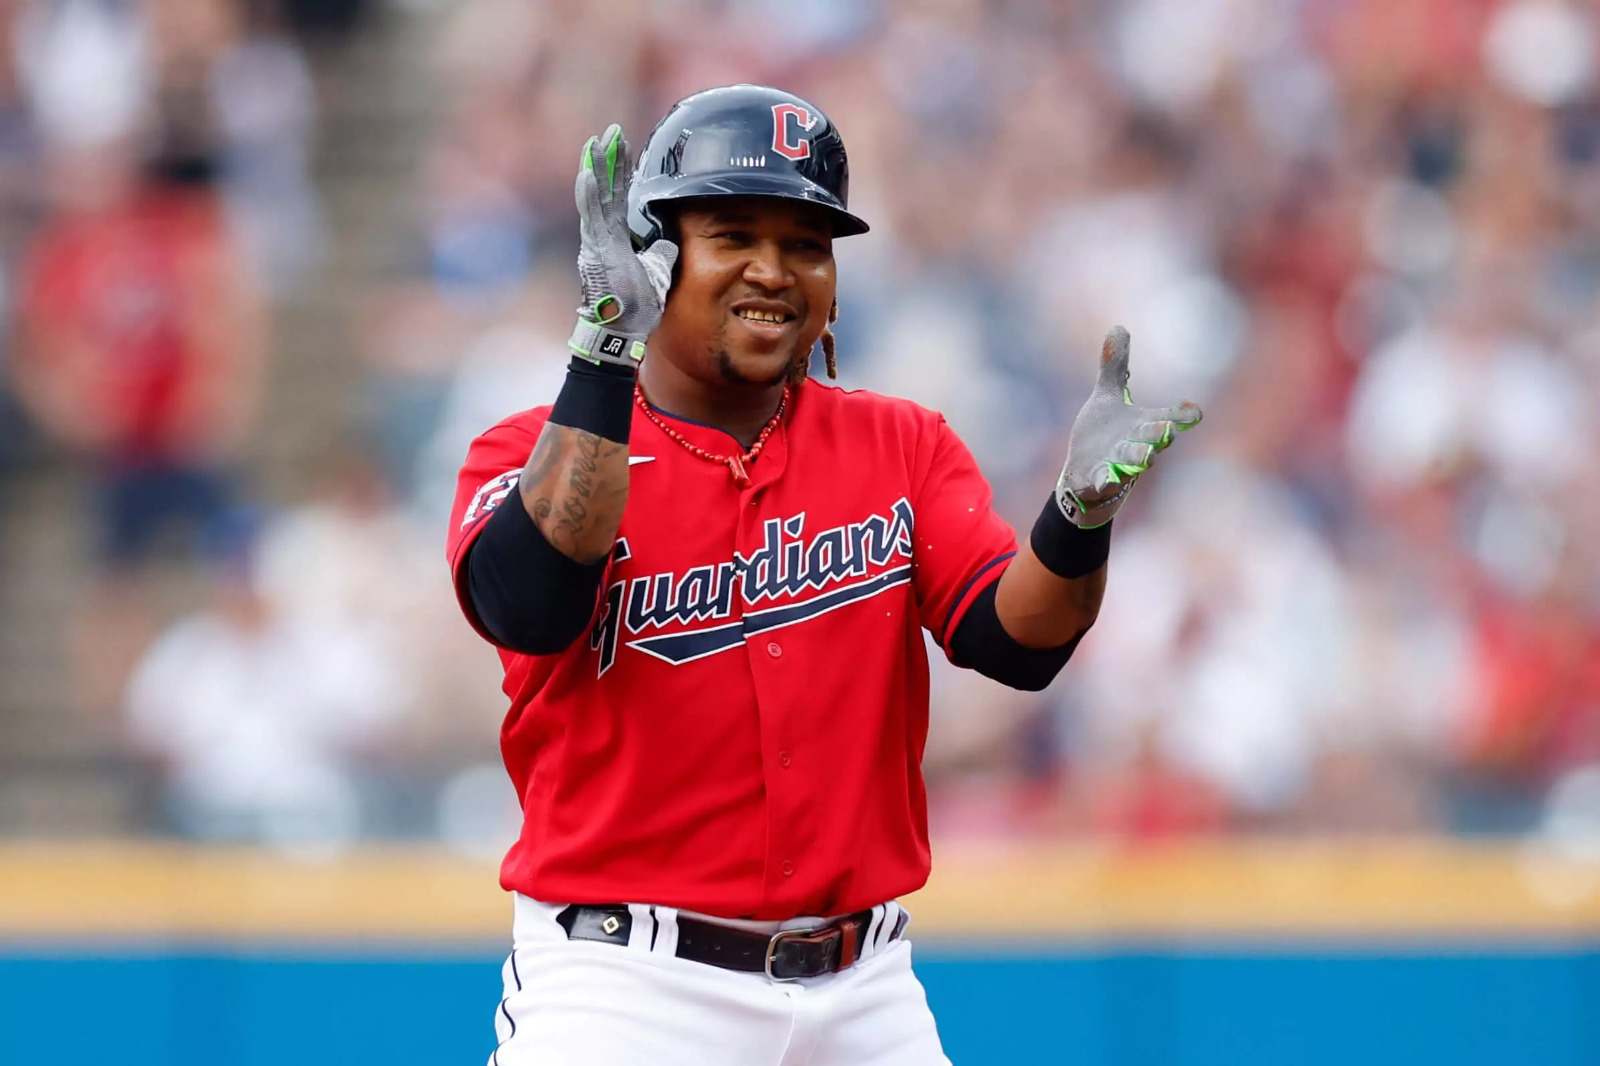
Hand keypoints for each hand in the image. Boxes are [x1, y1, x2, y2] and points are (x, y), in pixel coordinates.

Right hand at [568, 124, 678, 368]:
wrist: (620, 330)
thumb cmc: (635, 307)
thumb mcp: (656, 273)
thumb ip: (660, 253)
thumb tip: (669, 239)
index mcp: (615, 238)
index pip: (618, 198)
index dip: (621, 173)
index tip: (623, 148)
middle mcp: (602, 236)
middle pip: (606, 190)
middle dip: (608, 160)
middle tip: (612, 131)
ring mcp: (597, 243)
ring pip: (596, 198)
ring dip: (597, 169)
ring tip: (598, 142)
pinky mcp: (596, 252)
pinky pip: (592, 219)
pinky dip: (588, 196)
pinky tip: (587, 174)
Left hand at [1054, 326, 1201, 526]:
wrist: (1085, 473)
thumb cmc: (1104, 434)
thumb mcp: (1107, 397)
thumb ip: (1114, 366)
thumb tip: (1118, 326)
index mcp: (1143, 424)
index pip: (1170, 418)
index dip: (1182, 415)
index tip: (1194, 411)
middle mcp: (1137, 444)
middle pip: (1153, 438)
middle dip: (1160, 434)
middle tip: (1167, 429)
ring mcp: (1119, 464)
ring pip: (1134, 461)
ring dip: (1141, 457)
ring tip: (1149, 457)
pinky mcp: (1098, 479)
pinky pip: (1104, 481)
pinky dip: (1105, 480)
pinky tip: (1103, 478)